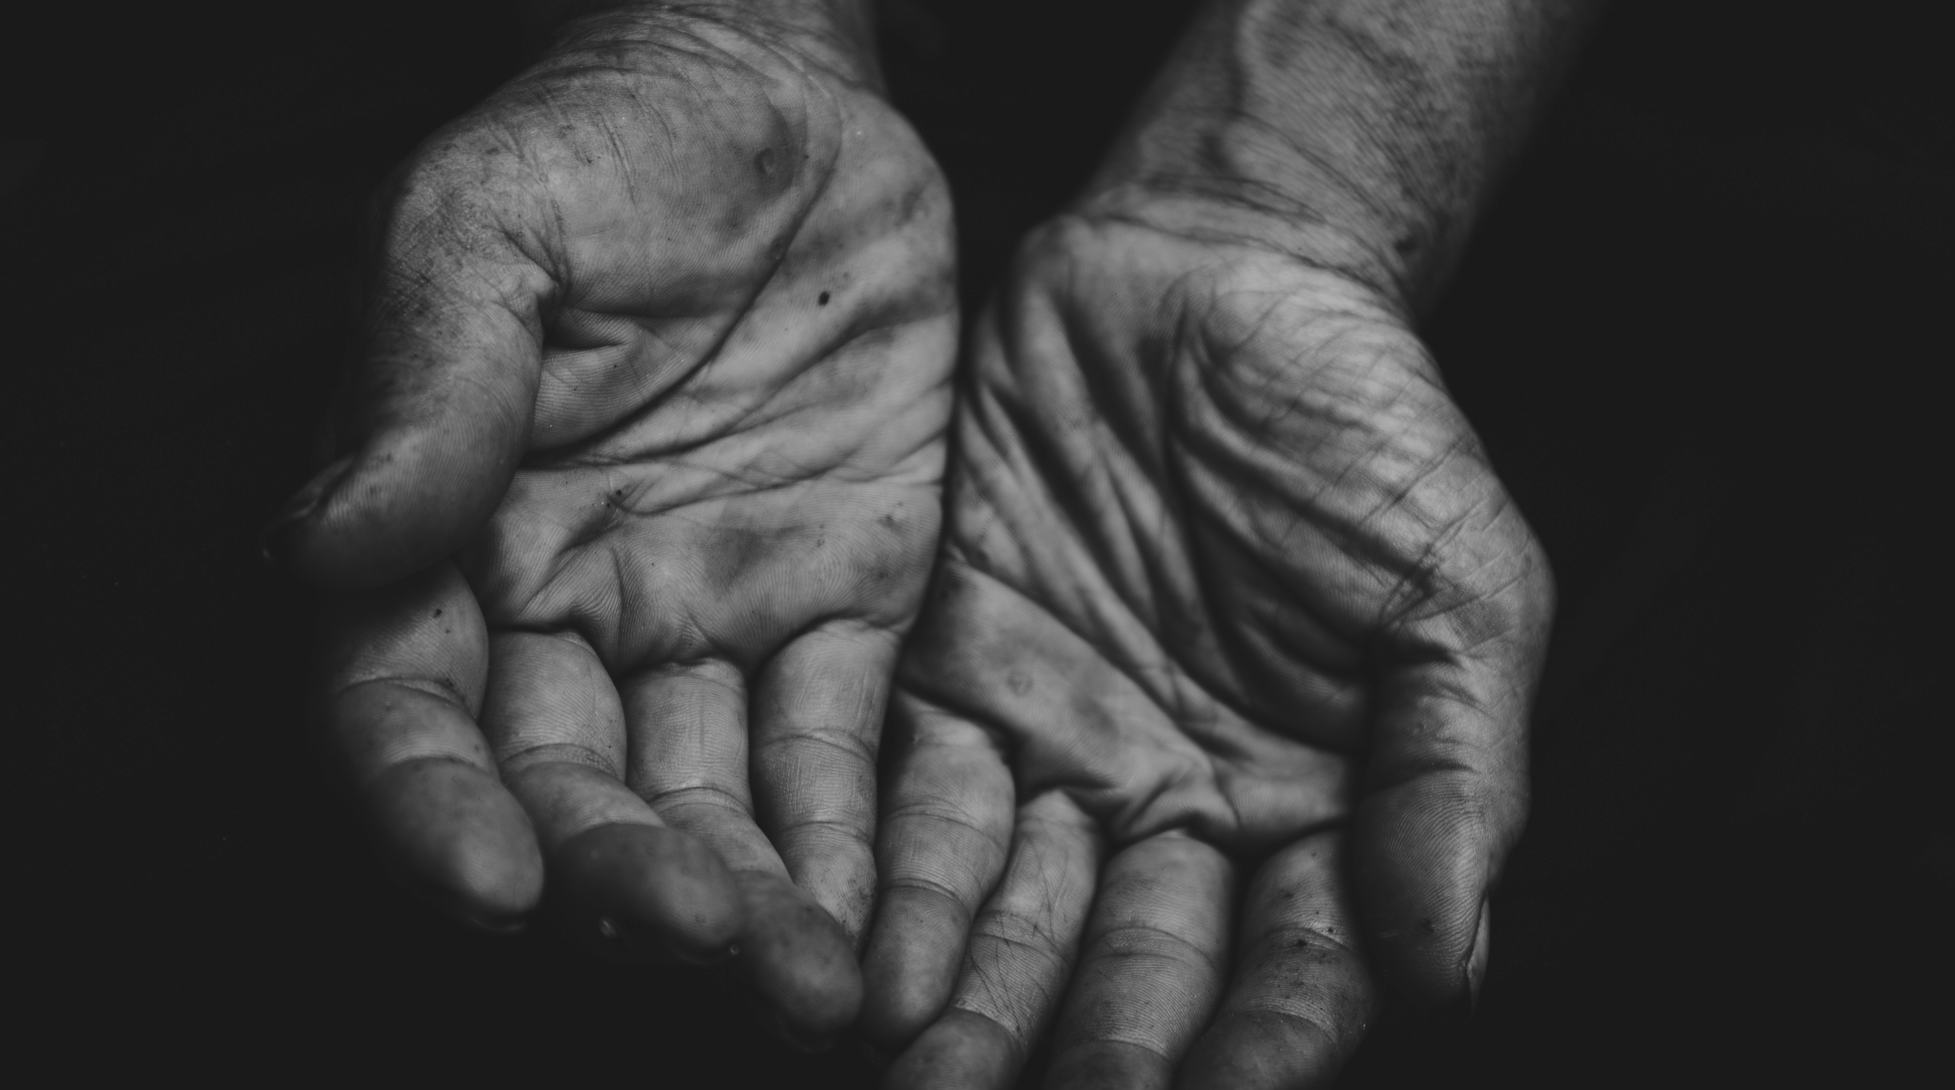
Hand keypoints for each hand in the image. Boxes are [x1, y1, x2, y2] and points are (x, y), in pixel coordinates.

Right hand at [267, 2, 954, 1044]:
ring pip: (708, 793)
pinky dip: (852, 839)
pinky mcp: (844, 598)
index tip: (492, 884)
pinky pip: (837, 742)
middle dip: (624, 881)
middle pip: (571, 785)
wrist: (791, 97)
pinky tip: (873, 929)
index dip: (433, 805)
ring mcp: (712, 613)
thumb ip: (428, 392)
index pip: (410, 705)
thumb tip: (332, 551)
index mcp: (453, 529)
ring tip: (802, 988)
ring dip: (747, 900)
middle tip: (695, 942)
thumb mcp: (489, 230)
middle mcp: (573, 603)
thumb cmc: (608, 140)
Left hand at [860, 208, 1552, 1086]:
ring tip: (926, 1086)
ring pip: (1016, 915)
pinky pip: (920, 805)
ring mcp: (1064, 748)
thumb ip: (1451, 770)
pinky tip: (867, 969)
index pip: (1294, 967)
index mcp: (1319, 804)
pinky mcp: (956, 677)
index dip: (1260, 1048)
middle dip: (1090, 1054)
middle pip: (1136, 969)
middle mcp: (1181, 805)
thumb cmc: (1364, 422)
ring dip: (972, 1009)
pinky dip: (898, 890)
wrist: (1215, 267)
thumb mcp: (1456, 587)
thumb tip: (1453, 962)